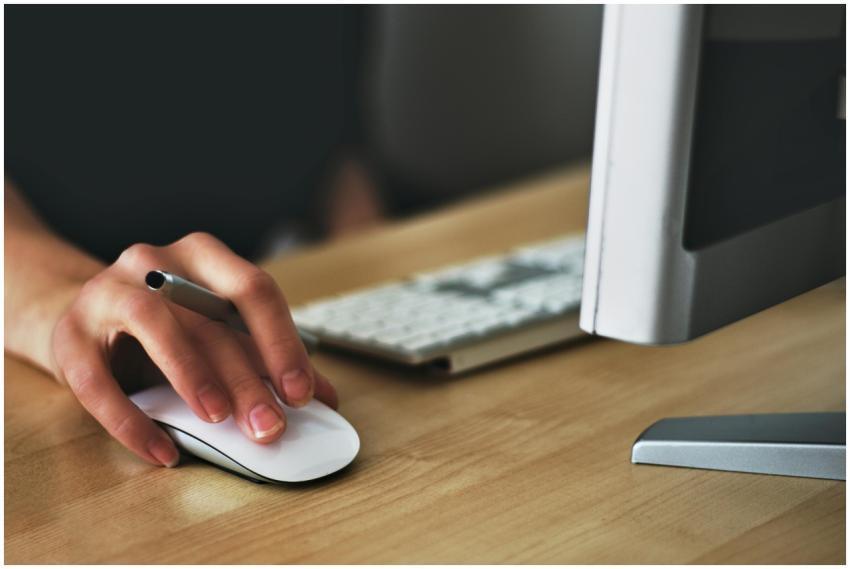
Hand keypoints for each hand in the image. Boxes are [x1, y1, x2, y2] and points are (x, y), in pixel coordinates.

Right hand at [50, 232, 336, 467]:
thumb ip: (265, 358)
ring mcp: (107, 292)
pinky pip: (97, 381)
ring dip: (191, 375)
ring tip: (218, 419)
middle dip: (246, 377)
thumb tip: (325, 397)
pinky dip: (132, 421)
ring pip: (154, 325)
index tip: (302, 392)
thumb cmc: (166, 327)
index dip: (281, 342)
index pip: (253, 289)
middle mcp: (155, 262)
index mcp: (203, 257)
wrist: (83, 318)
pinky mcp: (69, 336)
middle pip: (209, 318)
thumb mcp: (217, 333)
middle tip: (269, 425)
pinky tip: (162, 452)